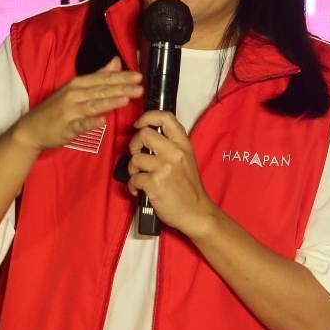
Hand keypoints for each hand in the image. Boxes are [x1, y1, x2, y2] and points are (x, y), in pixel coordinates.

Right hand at [11, 57, 142, 151]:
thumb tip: (116, 61)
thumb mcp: (76, 88)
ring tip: (126, 99)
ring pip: (92, 105)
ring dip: (109, 102)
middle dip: (121, 88)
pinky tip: (102, 121)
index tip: (138, 76)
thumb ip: (98, 75)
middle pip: (100, 90)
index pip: (102, 79)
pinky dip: (90, 122)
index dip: (120, 77)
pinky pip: (80, 125)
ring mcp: (69, 111)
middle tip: (139, 87)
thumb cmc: (56, 108)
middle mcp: (73, 95)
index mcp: (77, 84)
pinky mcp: (66, 128)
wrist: (32, 128)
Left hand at [127, 110, 217, 236]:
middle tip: (137, 155)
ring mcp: (164, 168)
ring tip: (140, 176)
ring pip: (135, 158)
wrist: (196, 212)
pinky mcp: (155, 183)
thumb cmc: (189, 188)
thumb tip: (148, 135)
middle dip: (134, 144)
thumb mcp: (187, 159)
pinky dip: (133, 185)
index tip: (139, 124)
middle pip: (143, 134)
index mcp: (183, 145)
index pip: (166, 118)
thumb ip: (171, 145)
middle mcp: (174, 153)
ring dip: (132, 169)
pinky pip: (133, 178)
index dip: (147, 117)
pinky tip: (140, 190)